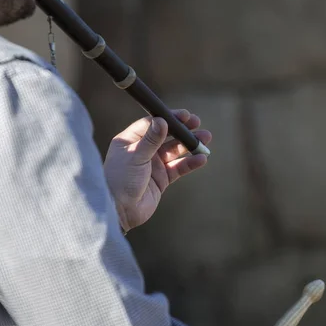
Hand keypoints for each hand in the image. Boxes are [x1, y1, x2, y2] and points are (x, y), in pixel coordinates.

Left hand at [104, 110, 211, 232]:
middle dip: (182, 129)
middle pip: (166, 135)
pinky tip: (201, 159)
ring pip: (175, 151)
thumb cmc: (120, 180)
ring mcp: (152, 165)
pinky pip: (178, 168)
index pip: (152, 124)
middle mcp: (142, 150)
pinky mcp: (161, 179)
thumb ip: (151, 139)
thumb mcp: (135, 156)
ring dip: (190, 144)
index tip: (185, 115)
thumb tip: (162, 120)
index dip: (169, 118)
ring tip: (206, 138)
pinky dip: (190, 163)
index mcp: (130, 140)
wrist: (119, 210)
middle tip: (198, 123)